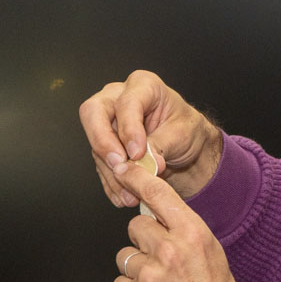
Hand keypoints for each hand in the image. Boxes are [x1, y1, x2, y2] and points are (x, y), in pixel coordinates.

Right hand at [80, 69, 224, 206]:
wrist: (187, 146)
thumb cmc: (186, 129)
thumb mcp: (182, 133)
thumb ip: (162, 144)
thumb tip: (146, 162)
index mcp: (142, 85)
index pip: (126, 102)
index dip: (129, 128)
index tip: (137, 152)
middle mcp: (118, 98)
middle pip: (93, 113)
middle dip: (103, 142)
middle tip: (119, 165)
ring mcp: (108, 122)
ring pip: (96, 145)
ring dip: (112, 172)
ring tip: (130, 193)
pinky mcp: (105, 146)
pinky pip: (101, 164)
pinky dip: (111, 183)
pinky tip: (123, 196)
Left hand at [113, 162, 268, 281]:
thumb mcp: (212, 256)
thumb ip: (186, 234)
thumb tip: (162, 217)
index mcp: (193, 236)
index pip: (159, 196)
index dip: (138, 178)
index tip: (124, 167)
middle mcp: (170, 252)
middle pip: (135, 228)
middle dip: (144, 243)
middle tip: (161, 263)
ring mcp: (149, 277)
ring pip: (125, 258)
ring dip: (136, 271)